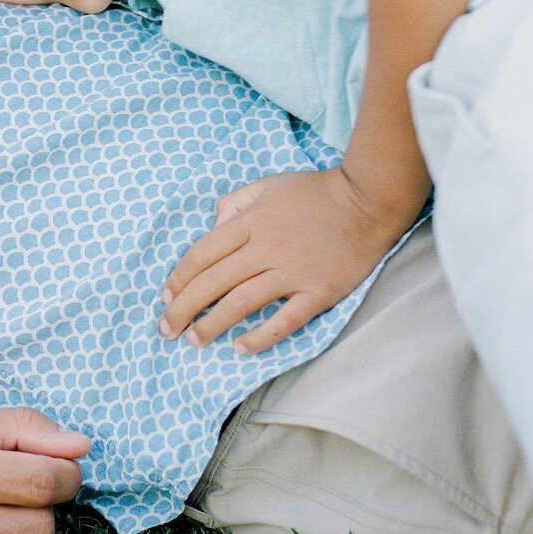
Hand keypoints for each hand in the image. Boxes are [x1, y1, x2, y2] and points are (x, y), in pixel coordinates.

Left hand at [157, 167, 409, 354]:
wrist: (366, 200)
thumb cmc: (313, 192)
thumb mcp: (266, 185)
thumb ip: (234, 203)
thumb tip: (213, 227)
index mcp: (251, 222)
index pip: (203, 253)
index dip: (180, 277)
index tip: (165, 296)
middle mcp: (267, 248)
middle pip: (214, 281)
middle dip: (184, 308)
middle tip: (166, 329)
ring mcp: (294, 271)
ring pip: (242, 302)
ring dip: (213, 324)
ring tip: (194, 340)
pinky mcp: (319, 291)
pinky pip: (286, 320)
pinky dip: (261, 336)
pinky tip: (241, 348)